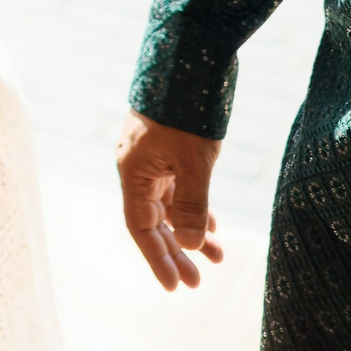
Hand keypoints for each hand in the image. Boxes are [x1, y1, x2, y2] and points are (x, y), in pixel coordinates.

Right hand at [116, 111, 225, 289]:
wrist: (187, 63)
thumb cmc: (187, 111)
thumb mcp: (194, 162)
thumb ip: (192, 204)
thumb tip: (190, 244)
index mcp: (134, 172)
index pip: (141, 227)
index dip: (157, 258)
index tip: (175, 286)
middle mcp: (138, 169)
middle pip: (153, 221)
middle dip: (176, 252)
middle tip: (198, 282)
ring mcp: (152, 159)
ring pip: (168, 207)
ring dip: (189, 232)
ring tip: (217, 256)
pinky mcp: (166, 151)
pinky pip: (177, 190)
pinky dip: (194, 208)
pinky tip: (213, 224)